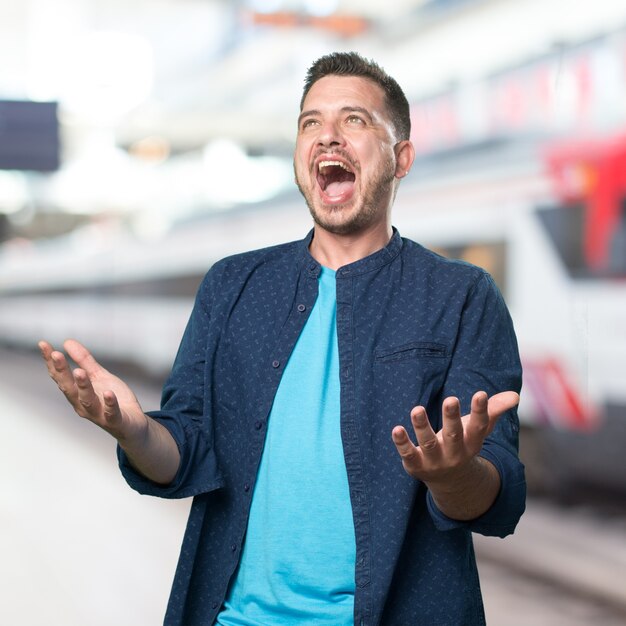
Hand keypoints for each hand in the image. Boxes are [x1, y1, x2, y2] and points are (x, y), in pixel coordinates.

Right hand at [39, 338, 147, 444]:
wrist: (132, 424)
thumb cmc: (113, 400)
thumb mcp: (99, 376)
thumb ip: (85, 361)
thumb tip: (67, 342)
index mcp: (77, 394)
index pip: (61, 377)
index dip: (51, 362)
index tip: (43, 344)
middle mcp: (82, 405)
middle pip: (69, 388)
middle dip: (62, 372)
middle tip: (56, 354)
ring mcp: (98, 414)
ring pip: (87, 401)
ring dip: (83, 386)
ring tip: (79, 372)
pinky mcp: (115, 421)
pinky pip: (111, 413)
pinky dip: (109, 403)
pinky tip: (108, 393)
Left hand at [392, 391, 518, 484]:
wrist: (450, 481)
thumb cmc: (463, 443)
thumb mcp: (478, 429)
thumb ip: (493, 410)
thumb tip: (515, 396)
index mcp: (472, 442)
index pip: (478, 426)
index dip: (480, 411)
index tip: (480, 393)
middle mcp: (455, 453)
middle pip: (454, 435)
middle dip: (452, 418)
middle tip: (451, 399)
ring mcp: (435, 461)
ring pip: (428, 444)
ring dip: (422, 427)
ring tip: (417, 409)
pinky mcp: (416, 465)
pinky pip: (408, 454)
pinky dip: (402, 443)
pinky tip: (396, 429)